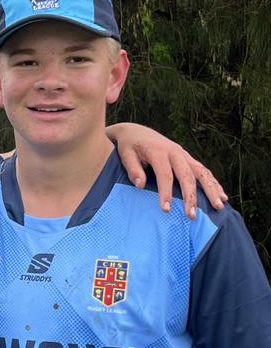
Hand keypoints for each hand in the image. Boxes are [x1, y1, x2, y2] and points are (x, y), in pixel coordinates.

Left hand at [107, 123, 227, 218]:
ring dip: (211, 189)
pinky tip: (222, 195)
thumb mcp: (125, 154)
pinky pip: (203, 171)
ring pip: (201, 172)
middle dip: (190, 196)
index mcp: (158, 151)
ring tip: (219, 206)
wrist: (136, 132)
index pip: (165, 174)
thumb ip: (132, 169)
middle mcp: (175, 152)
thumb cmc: (129, 146)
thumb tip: (140, 185)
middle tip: (192, 216)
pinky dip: (214, 183)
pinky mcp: (188, 158)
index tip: (166, 210)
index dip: (166, 192)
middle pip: (187, 175)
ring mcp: (183, 154)